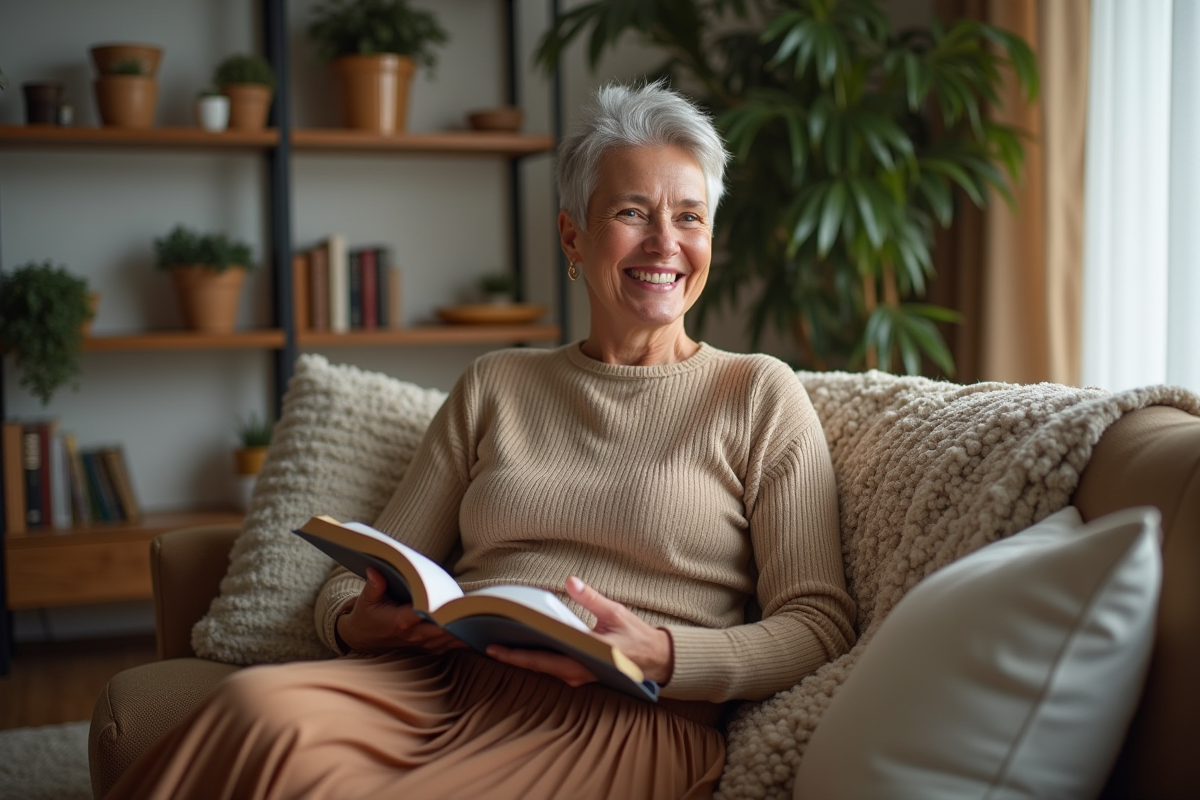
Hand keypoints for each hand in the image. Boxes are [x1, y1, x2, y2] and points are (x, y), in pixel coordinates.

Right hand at [335, 567, 465, 654]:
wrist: (362, 639)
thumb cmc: (366, 616)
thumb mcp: (366, 600)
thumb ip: (374, 585)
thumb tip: (375, 569)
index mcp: (401, 621)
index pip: (425, 615)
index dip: (440, 610)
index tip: (454, 602)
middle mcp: (414, 635)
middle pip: (443, 629)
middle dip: (458, 620)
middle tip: (477, 608)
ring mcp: (421, 643)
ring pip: (449, 639)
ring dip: (464, 630)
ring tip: (483, 618)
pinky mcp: (426, 648)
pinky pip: (448, 646)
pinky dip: (461, 640)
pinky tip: (477, 632)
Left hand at [486, 576, 674, 685]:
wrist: (656, 661)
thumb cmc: (636, 637)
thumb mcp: (615, 613)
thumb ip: (591, 598)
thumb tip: (571, 580)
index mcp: (582, 658)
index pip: (541, 659)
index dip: (515, 654)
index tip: (494, 647)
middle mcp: (576, 672)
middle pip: (536, 665)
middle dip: (511, 655)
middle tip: (485, 642)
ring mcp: (578, 676)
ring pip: (543, 668)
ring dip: (523, 656)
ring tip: (499, 640)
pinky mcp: (581, 673)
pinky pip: (553, 667)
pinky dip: (537, 657)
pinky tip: (526, 644)